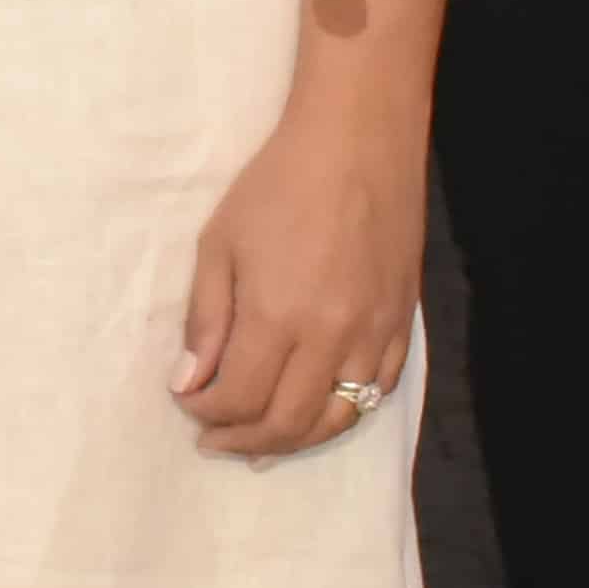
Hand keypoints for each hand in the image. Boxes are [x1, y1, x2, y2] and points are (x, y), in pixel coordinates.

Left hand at [178, 97, 422, 457]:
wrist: (358, 146)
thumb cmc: (277, 187)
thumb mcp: (219, 246)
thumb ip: (205, 321)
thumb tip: (189, 383)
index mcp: (280, 317)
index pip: (240, 398)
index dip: (207, 413)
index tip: (186, 404)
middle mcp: (333, 337)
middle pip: (289, 420)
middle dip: (244, 438)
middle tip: (213, 440)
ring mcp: (375, 335)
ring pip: (339, 418)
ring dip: (295, 438)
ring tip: (258, 441)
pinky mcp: (403, 326)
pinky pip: (378, 393)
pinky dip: (343, 414)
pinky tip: (315, 412)